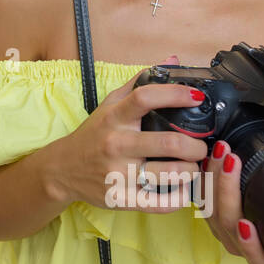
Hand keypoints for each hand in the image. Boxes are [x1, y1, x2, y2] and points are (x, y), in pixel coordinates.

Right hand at [46, 54, 208, 211]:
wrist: (62, 170)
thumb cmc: (93, 135)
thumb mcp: (110, 105)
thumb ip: (141, 83)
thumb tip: (173, 60)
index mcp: (115, 118)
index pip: (145, 98)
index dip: (175, 94)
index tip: (197, 97)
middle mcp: (116, 144)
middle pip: (169, 142)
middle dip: (196, 145)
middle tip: (201, 146)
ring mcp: (119, 174)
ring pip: (171, 174)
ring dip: (192, 170)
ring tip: (193, 166)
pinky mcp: (121, 199)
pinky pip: (161, 203)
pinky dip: (180, 197)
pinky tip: (184, 189)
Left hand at [200, 138, 263, 263]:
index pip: (258, 259)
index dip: (250, 245)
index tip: (247, 225)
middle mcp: (246, 251)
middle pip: (227, 225)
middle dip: (226, 190)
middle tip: (231, 160)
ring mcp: (228, 236)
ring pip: (212, 212)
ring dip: (213, 180)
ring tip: (221, 152)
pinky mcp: (216, 221)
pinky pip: (204, 204)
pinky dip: (204, 181)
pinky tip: (209, 160)